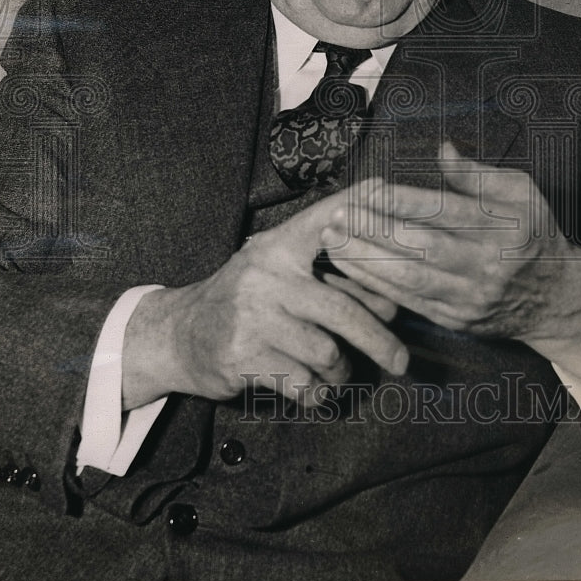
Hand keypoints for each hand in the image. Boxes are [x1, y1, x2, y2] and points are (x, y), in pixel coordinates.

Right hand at [122, 181, 408, 409]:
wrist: (178, 334)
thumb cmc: (244, 301)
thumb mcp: (275, 271)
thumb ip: (325, 276)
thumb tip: (391, 299)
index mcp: (276, 247)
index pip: (320, 220)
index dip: (355, 204)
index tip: (385, 188)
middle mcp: (265, 275)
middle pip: (341, 308)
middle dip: (378, 340)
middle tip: (402, 361)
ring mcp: (253, 316)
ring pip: (326, 352)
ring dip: (340, 371)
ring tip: (337, 372)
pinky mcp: (242, 356)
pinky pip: (302, 383)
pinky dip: (316, 393)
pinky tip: (313, 389)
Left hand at [320, 142, 580, 386]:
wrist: (555, 298)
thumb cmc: (533, 232)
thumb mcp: (520, 191)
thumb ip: (477, 173)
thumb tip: (442, 148)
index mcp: (504, 227)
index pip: (444, 211)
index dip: (402, 201)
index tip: (366, 189)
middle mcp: (487, 265)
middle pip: (421, 247)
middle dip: (373, 232)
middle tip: (335, 216)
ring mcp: (471, 297)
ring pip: (410, 279)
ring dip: (365, 260)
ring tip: (332, 241)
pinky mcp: (457, 320)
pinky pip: (409, 302)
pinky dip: (376, 285)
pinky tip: (350, 268)